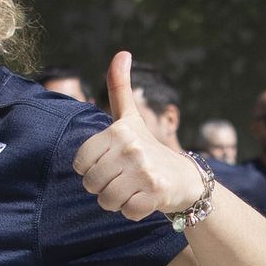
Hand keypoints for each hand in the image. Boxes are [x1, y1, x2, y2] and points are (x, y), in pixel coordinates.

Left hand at [73, 52, 205, 220]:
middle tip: (122, 178)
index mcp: (119, 131)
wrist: (186, 178)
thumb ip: (119, 88)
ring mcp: (144, 171)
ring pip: (105, 200)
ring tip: (131, 188)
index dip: (90, 168)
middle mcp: (131, 149)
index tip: (109, 162)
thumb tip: (122, 53)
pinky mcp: (155, 193)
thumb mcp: (130, 118)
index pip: (80, 163)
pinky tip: (144, 198)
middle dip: (102, 186)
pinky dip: (132, 211)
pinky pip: (126, 212)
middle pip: (90, 184)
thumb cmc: (148, 147)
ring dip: (116, 200)